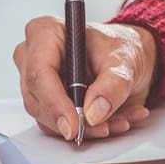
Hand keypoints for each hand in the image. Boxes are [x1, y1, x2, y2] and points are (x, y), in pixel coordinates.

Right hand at [13, 17, 157, 140]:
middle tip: (105, 127)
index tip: (73, 125)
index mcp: (45, 33)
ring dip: (86, 128)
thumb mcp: (125, 60)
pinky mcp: (46, 104)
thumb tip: (93, 112)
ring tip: (119, 120)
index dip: (54, 103)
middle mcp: (33, 57)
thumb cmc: (121, 47)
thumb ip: (113, 84)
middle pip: (39, 100)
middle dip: (74, 120)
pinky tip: (114, 121)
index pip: (39, 73)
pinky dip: (89, 131)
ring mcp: (37, 83)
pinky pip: (59, 126)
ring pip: (48, 119)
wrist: (131, 57)